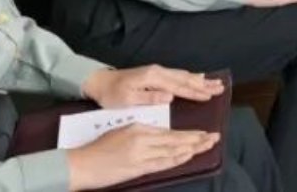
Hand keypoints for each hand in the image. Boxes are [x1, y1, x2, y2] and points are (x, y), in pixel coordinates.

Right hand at [66, 125, 217, 191]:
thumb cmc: (99, 147)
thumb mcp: (122, 130)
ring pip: (172, 151)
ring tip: (207, 145)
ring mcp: (140, 154)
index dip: (188, 133)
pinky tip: (188, 156)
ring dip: (191, 149)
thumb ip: (142, 133)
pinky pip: (161, 163)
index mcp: (139, 128)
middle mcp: (143, 139)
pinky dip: (176, 160)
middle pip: (175, 140)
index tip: (203, 133)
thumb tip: (160, 137)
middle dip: (197, 139)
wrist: (81, 164)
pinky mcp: (136, 168)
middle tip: (215, 137)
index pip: (170, 131)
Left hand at [83, 66, 222, 108]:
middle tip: (220, 87)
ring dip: (199, 79)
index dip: (194, 92)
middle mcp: (158, 72)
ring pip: (183, 75)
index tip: (209, 96)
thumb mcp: (127, 100)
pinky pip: (177, 74)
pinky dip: (189, 76)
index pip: (178, 86)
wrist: (99, 82)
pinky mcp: (155, 73)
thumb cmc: (112, 94)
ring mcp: (157, 71)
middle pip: (185, 78)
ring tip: (214, 82)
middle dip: (203, 84)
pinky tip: (196, 76)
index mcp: (153, 78)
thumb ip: (149, 98)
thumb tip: (170, 96)